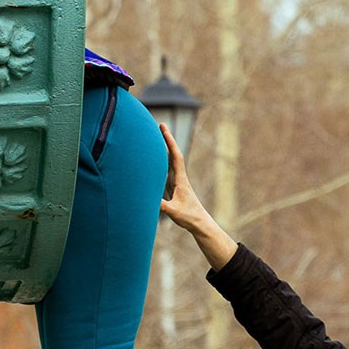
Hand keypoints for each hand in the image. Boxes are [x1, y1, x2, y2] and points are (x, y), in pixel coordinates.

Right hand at [157, 123, 237, 270]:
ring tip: (155, 138)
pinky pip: (167, 171)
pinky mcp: (175, 188)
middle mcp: (179, 178)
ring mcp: (177, 182)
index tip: (164, 128)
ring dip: (163, 150)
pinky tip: (155, 161)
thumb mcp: (174, 211)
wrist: (200, 224)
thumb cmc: (189, 217)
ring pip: (170, 162)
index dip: (169, 141)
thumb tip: (147, 200)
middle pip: (172, 154)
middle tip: (160, 125)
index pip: (175, 156)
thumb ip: (161, 206)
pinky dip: (161, 162)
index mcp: (180, 180)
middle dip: (166, 140)